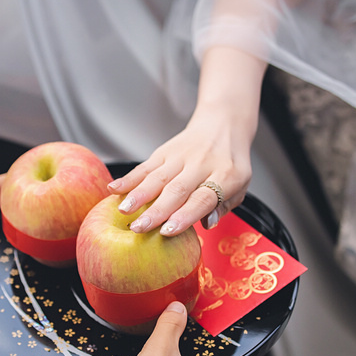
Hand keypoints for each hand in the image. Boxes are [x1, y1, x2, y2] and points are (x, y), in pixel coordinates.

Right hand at [107, 104, 254, 235]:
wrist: (223, 124)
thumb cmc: (230, 164)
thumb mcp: (240, 185)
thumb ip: (223, 206)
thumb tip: (206, 224)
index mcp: (226, 175)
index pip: (203, 198)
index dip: (185, 215)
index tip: (167, 231)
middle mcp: (202, 163)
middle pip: (177, 189)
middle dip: (156, 210)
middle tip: (138, 228)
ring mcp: (182, 155)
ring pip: (158, 177)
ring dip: (138, 194)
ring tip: (123, 210)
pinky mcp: (166, 150)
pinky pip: (146, 166)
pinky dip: (129, 178)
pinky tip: (114, 189)